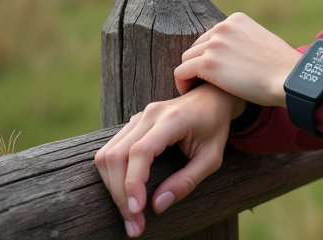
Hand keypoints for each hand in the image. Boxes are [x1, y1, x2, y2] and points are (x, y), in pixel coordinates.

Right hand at [94, 83, 242, 237]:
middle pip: (116, 156)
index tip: (137, 211)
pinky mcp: (132, 124)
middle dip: (120, 194)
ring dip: (113, 188)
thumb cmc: (215, 127)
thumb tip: (157, 206)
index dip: (133, 183)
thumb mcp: (212, 157)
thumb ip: (187, 181)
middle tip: (133, 224)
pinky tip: (125, 194)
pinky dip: (113, 176)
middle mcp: (150, 114)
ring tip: (129, 214)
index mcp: (172, 119)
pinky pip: (111, 151)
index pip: (140, 152)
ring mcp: (138, 117)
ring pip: (107, 154)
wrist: (212, 96)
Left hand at [174, 12, 302, 107]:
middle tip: (205, 83)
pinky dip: (183, 84)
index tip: (215, 72)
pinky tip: (191, 93)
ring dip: (191, 75)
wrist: (288, 79)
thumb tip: (236, 55)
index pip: (211, 36)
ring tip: (198, 89)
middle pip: (196, 47)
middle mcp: (223, 27)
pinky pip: (181, 73)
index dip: (211, 55)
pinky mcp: (207, 63)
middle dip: (199, 64)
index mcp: (236, 20)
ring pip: (186, 59)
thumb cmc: (282, 68)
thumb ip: (245, 42)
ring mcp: (214, 44)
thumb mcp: (263, 41)